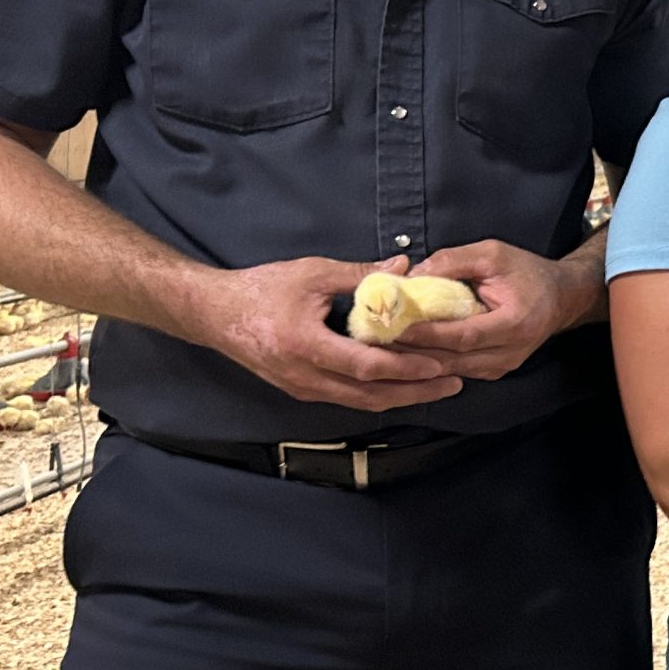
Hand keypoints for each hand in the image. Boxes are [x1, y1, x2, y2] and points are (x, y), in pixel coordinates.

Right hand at [190, 255, 465, 412]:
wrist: (213, 314)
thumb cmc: (262, 288)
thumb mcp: (313, 274)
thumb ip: (361, 274)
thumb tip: (406, 268)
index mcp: (306, 346)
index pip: (366, 366)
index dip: (406, 367)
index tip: (441, 362)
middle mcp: (305, 376)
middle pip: (370, 394)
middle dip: (416, 390)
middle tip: (455, 381)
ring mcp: (303, 389)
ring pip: (361, 402)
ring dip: (401, 396)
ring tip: (438, 387)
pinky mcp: (302, 390)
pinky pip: (348, 398)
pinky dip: (379, 393)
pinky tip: (403, 385)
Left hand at [391, 238, 594, 380]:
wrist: (561, 298)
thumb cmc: (527, 271)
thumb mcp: (492, 253)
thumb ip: (453, 261)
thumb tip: (411, 275)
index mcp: (515, 324)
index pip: (463, 336)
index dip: (427, 333)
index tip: (394, 324)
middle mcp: (509, 353)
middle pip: (452, 360)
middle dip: (412, 350)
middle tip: (376, 339)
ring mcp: (501, 367)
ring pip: (450, 370)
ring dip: (416, 359)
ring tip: (383, 346)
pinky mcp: (493, 371)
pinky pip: (456, 370)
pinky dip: (430, 361)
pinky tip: (405, 351)